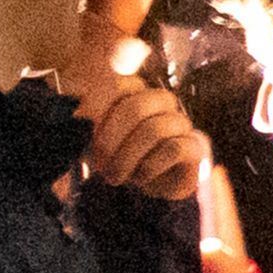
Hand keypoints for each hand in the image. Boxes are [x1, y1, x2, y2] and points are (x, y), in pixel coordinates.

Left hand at [71, 69, 214, 206]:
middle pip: (136, 107)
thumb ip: (87, 121)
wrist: (154, 187)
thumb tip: (75, 105)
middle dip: (112, 139)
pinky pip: (174, 149)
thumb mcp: (96, 140)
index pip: (118, 84)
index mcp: (135, 92)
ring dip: (128, 157)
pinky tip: (141, 178)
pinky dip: (151, 166)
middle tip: (99, 163)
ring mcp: (181, 122)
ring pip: (155, 129)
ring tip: (116, 176)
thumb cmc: (122, 160)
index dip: (98, 107)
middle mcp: (161, 102)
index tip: (82, 131)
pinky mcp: (197, 146)